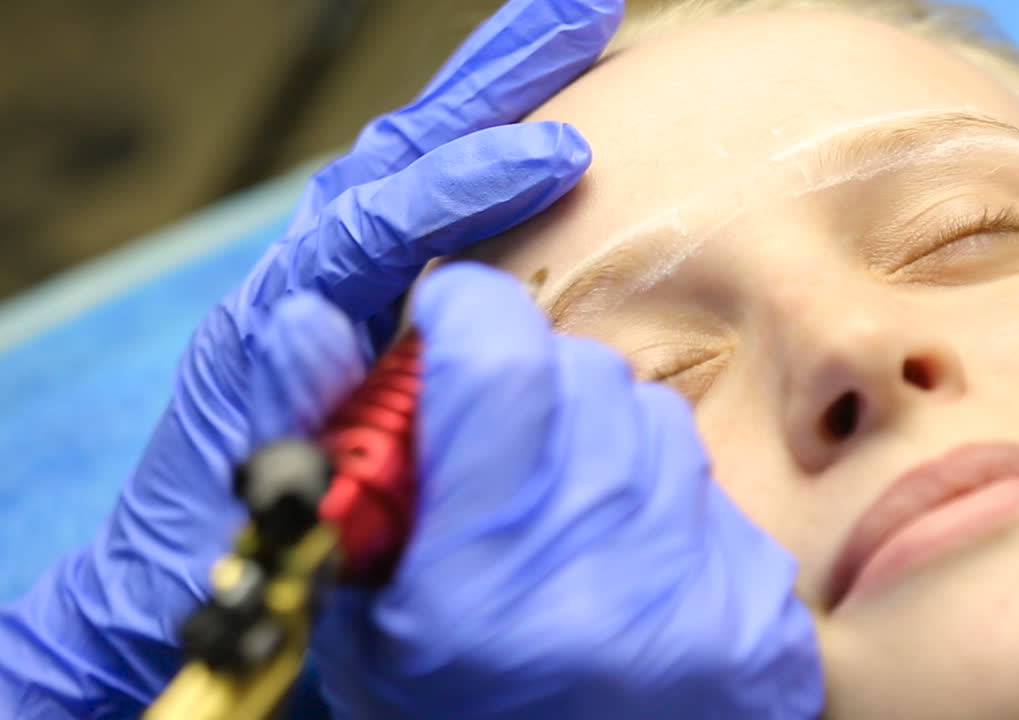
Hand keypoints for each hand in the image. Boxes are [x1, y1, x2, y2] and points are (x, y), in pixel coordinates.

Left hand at [0, 2, 620, 715]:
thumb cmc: (222, 536)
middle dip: (495, 75)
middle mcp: (308, 270)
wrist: (181, 567)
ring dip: (497, 89)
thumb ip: (273, 396)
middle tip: (583, 9)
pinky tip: (543, 132)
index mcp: (283, 308)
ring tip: (576, 31)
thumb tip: (308, 308)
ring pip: (417, 156)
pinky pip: (431, 204)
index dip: (469, 182)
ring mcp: (337, 277)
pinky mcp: (366, 298)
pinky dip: (487, 152)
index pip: (380, 218)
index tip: (562, 158)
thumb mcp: (249, 480)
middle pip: (403, 145)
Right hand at [311, 264, 823, 719]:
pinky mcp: (765, 623)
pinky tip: (628, 567)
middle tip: (499, 453)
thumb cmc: (442, 710)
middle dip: (530, 384)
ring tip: (563, 523)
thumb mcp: (355, 607)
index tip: (450, 324)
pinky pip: (714, 491)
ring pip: (652, 418)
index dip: (469, 315)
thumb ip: (328, 450)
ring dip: (601, 438)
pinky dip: (663, 503)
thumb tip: (304, 322)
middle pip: (583, 374)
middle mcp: (604, 580)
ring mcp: (701, 602)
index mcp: (480, 580)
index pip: (504, 363)